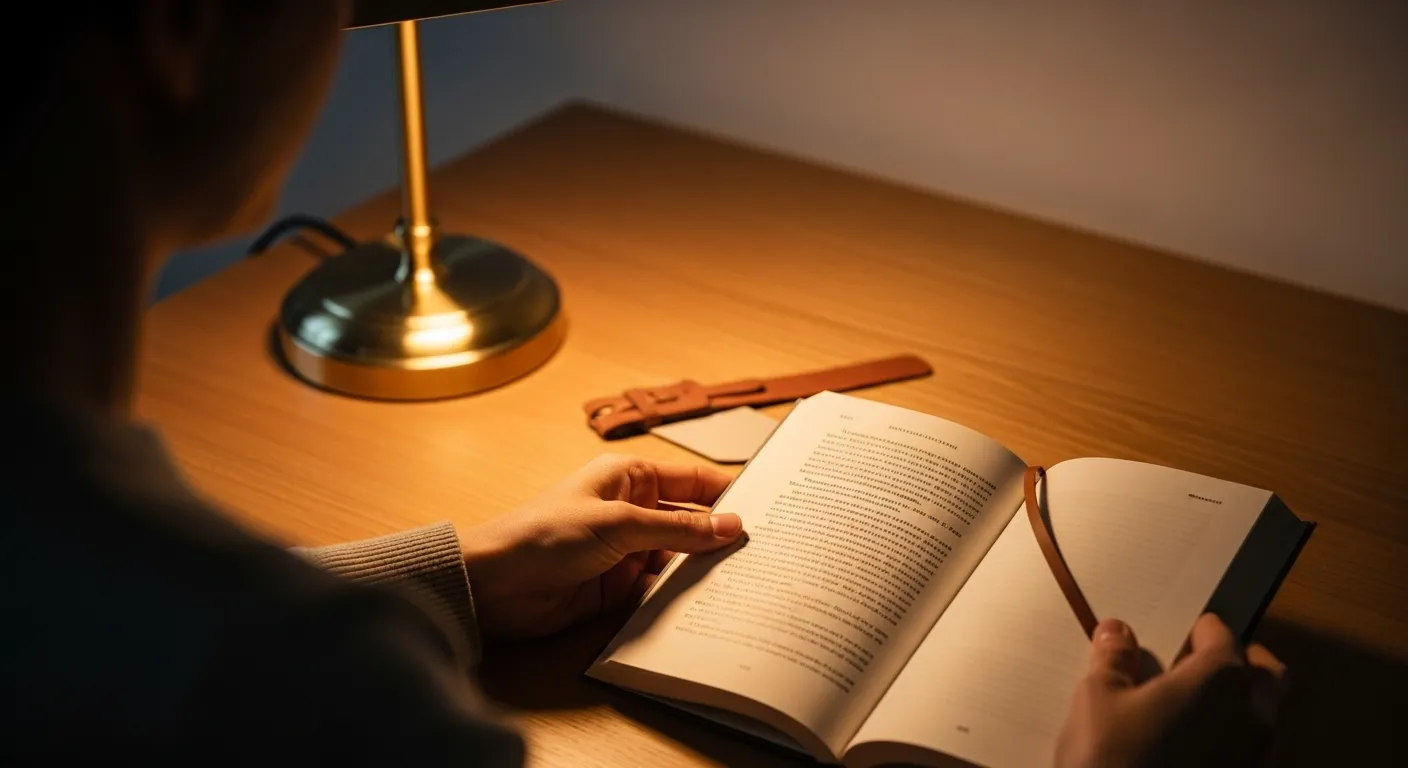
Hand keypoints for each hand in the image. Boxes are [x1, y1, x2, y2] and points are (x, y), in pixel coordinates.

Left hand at [460, 454, 743, 639]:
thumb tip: (732, 526)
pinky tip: (710, 607)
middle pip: (691, 523)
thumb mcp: (619, 524)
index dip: (728, 493)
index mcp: (630, 478)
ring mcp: (626, 551)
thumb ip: (678, 528)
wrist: (493, 585)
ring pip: (679, 559)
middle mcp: (632, 511)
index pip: (693, 480)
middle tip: (765, 554)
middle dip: (721, 538)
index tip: (768, 508)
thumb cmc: (544, 534)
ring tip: (746, 583)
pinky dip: (681, 598)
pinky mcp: (618, 589)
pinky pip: (660, 591)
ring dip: (703, 571)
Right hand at [1055, 614, 1286, 767]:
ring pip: (1263, 718)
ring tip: (1192, 711)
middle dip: (1239, 662)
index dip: (1198, 630)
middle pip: (1265, 674)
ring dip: (1239, 705)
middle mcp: (1253, 716)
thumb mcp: (1098, 699)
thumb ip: (1114, 659)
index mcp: (1220, 679)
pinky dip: (1231, 742)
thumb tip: (1118, 631)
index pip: (1222, 635)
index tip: (1179, 634)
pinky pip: (1251, 754)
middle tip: (1198, 666)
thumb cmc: (1111, 757)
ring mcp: (1257, 760)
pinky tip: (1192, 750)